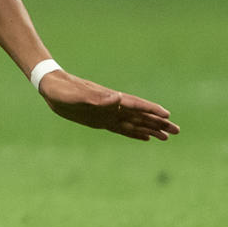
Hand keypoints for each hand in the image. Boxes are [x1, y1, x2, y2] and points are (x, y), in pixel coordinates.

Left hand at [40, 70, 178, 141]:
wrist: (50, 88)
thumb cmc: (62, 90)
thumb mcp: (77, 95)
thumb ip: (97, 97)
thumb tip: (117, 98)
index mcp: (109, 100)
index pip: (135, 105)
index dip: (151, 111)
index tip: (168, 116)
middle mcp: (112, 107)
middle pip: (140, 116)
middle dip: (158, 123)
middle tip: (177, 131)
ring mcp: (107, 114)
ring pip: (134, 123)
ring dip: (150, 129)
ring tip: (167, 137)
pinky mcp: (100, 121)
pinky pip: (122, 129)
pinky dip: (135, 133)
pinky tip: (145, 138)